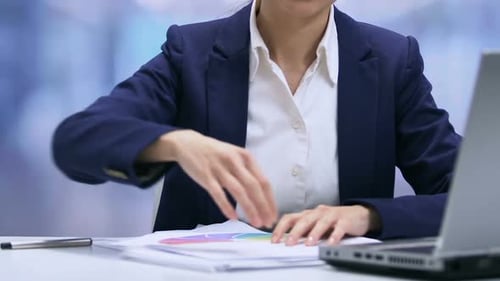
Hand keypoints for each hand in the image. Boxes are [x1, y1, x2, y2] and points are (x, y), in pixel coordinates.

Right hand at [140, 130, 276, 227]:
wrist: (187, 143)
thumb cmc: (214, 153)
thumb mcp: (235, 156)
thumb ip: (247, 172)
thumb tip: (261, 196)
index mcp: (245, 157)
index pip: (263, 181)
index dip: (270, 200)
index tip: (274, 215)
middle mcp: (235, 161)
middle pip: (254, 187)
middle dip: (263, 207)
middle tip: (268, 223)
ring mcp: (220, 168)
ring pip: (239, 191)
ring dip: (249, 209)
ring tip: (255, 222)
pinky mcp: (206, 176)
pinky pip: (218, 194)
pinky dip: (227, 206)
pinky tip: (233, 217)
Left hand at [271, 205, 380, 245]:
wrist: (358, 214)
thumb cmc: (333, 221)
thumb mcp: (315, 224)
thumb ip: (303, 231)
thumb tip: (286, 242)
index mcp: (308, 214)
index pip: (290, 218)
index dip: (281, 228)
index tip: (274, 240)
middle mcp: (318, 212)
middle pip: (304, 220)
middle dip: (295, 232)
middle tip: (289, 243)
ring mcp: (332, 215)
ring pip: (321, 222)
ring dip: (314, 233)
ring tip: (309, 244)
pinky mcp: (345, 220)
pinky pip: (339, 228)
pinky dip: (335, 235)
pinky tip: (331, 243)